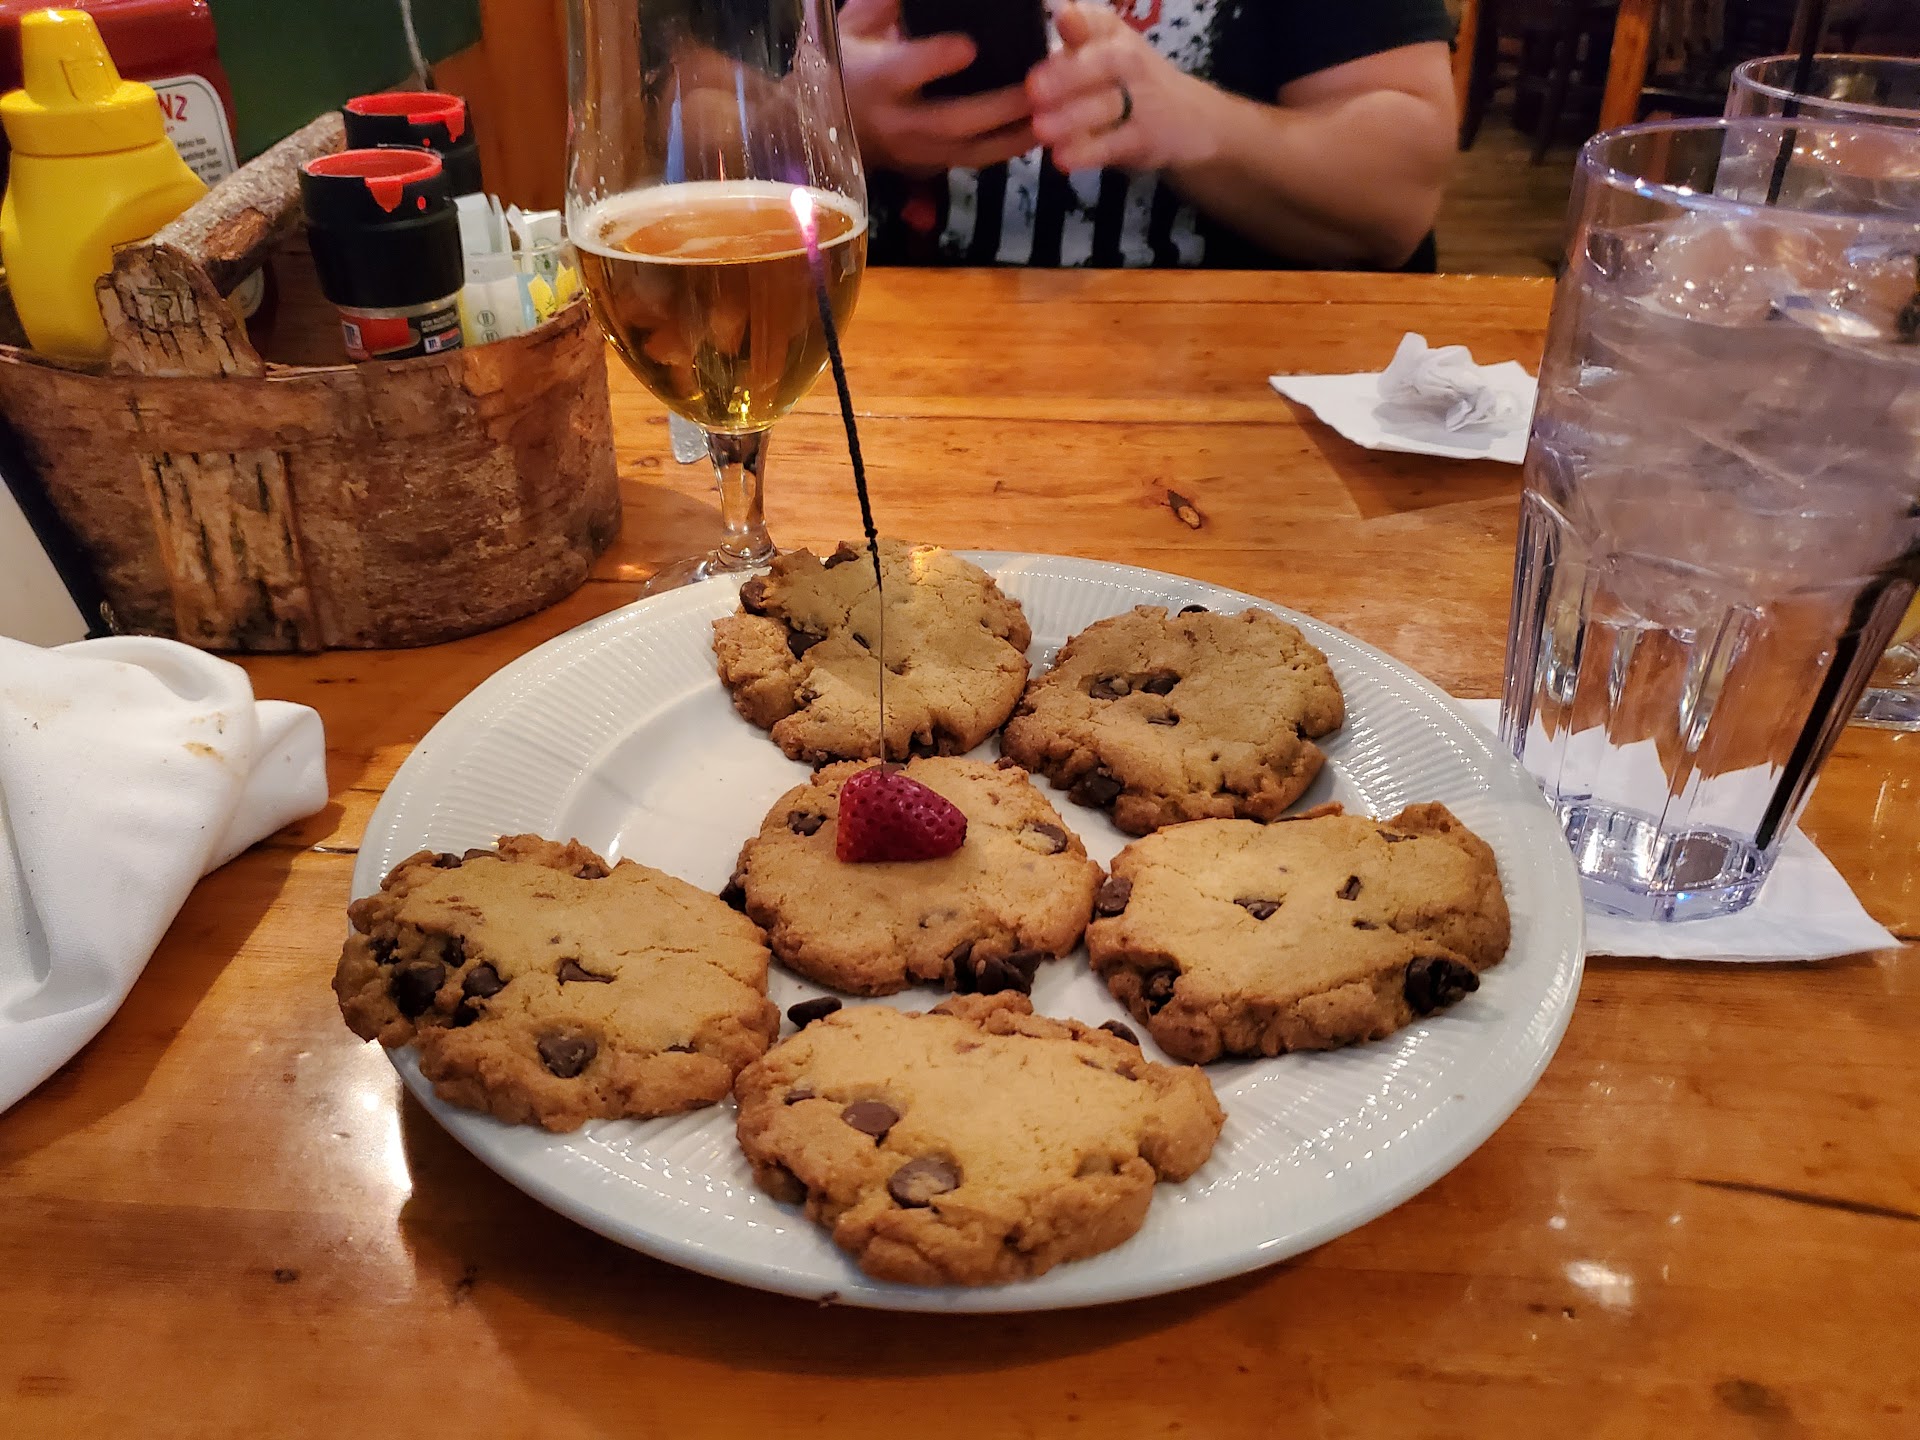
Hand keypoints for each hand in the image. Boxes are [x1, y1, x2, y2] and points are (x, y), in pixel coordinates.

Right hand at [839, 0, 1036, 175]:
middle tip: (1040, 84)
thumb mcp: (857, 22)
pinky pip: (975, 162)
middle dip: (999, 106)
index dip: (934, 61)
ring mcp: (916, 152)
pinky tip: (1040, 131)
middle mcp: (896, 122)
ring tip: (1056, 113)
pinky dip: (1010, 148)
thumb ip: (889, 2)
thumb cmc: (846, 61)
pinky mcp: (931, 168)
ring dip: (1016, 135)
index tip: (969, 46)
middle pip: (951, 121)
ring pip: (971, 152)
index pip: (903, 72)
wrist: (822, 125)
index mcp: (874, 79)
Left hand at [1027, 3, 1219, 172]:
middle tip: (1034, 89)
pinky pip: (1113, 144)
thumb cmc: (1131, 81)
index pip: (1098, 22)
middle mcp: (1130, 61)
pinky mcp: (1143, 139)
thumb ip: (1075, 40)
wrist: (1190, 118)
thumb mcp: (1105, 51)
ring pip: (1106, 106)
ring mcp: (1141, 101)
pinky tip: (1063, 158)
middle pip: (1104, 64)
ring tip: (1041, 128)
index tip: (1065, 19)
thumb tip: (1051, 13)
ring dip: (1072, 118)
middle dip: (1068, 75)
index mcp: (1113, 35)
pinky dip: (1088, 152)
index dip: (1081, 22)